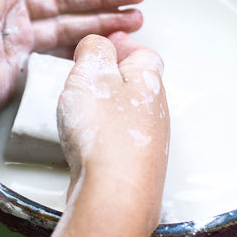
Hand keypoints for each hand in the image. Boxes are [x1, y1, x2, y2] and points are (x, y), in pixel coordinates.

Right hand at [56, 32, 168, 233]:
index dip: (124, 45)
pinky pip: (118, 139)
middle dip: (113, 76)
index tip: (108, 42)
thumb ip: (94, 50)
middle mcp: (154, 111)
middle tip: (89, 73)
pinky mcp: (133, 166)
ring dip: (108, 106)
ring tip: (82, 106)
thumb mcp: (90, 74)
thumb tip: (97, 44)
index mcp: (148, 82)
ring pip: (128, 113)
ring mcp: (147, 142)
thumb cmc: (105, 135)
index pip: (144, 53)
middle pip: (137, 84)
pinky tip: (86, 140)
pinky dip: (104, 133)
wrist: (115, 194)